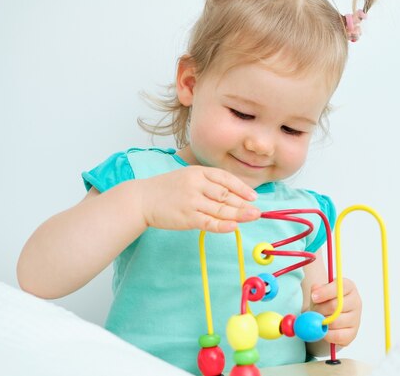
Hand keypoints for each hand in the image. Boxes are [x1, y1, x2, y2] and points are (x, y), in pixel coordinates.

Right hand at [138, 166, 260, 232]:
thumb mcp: (186, 176)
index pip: (225, 178)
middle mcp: (196, 184)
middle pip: (226, 195)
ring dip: (239, 214)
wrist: (141, 199)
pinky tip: (234, 227)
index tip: (253, 197)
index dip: (241, 188)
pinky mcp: (187, 217)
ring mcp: (191, 201)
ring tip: (253, 217)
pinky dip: (223, 226)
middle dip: (243, 203)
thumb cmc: (166, 189)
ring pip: (221, 209)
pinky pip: (209, 222)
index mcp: (197, 172)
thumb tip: (231, 194)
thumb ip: (206, 182)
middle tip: (258, 211)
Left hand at [310, 278, 361, 346]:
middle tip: (314, 311)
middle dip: (320, 309)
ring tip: (319, 319)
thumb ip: (316, 289)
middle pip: (335, 306)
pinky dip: (326, 334)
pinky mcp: (353, 333)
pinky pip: (337, 335)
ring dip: (322, 322)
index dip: (325, 292)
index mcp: (348, 287)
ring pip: (335, 322)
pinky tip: (323, 330)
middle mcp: (356, 301)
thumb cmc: (324, 301)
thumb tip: (315, 292)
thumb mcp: (319, 291)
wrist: (329, 317)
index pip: (340, 287)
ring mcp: (356, 318)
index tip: (314, 297)